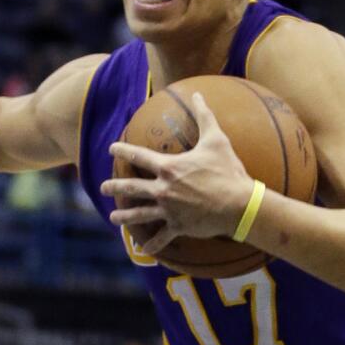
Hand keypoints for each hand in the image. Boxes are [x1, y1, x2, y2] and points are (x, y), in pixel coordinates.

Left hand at [100, 92, 253, 253]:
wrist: (240, 204)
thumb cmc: (228, 171)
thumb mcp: (217, 139)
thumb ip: (204, 115)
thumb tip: (197, 93)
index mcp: (169, 168)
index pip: (139, 155)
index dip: (123, 149)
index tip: (112, 147)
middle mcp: (164, 189)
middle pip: (133, 187)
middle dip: (116, 186)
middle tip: (103, 187)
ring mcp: (170, 209)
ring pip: (141, 214)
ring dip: (125, 216)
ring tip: (113, 218)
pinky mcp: (180, 226)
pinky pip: (163, 237)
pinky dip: (154, 244)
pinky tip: (144, 251)